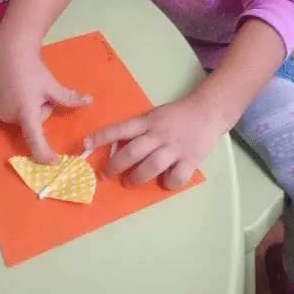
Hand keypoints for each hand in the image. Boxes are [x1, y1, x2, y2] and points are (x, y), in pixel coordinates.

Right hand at [0, 49, 91, 162]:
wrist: (10, 51)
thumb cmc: (34, 69)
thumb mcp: (52, 85)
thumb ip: (69, 98)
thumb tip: (90, 101)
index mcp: (26, 111)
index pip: (35, 139)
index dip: (44, 153)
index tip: (53, 162)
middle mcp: (8, 115)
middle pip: (30, 123)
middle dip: (38, 112)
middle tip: (37, 93)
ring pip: (18, 118)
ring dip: (25, 108)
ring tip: (23, 88)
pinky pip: (6, 113)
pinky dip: (11, 105)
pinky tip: (11, 88)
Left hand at [84, 96, 221, 189]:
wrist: (207, 111)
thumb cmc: (176, 115)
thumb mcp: (155, 116)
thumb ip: (140, 130)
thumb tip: (115, 146)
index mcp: (149, 121)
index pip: (121, 128)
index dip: (102, 136)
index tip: (85, 144)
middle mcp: (159, 134)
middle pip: (133, 152)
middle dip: (115, 165)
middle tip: (105, 174)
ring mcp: (175, 148)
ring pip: (151, 166)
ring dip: (137, 177)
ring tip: (130, 182)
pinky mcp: (190, 159)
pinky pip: (176, 177)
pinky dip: (168, 182)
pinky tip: (165, 181)